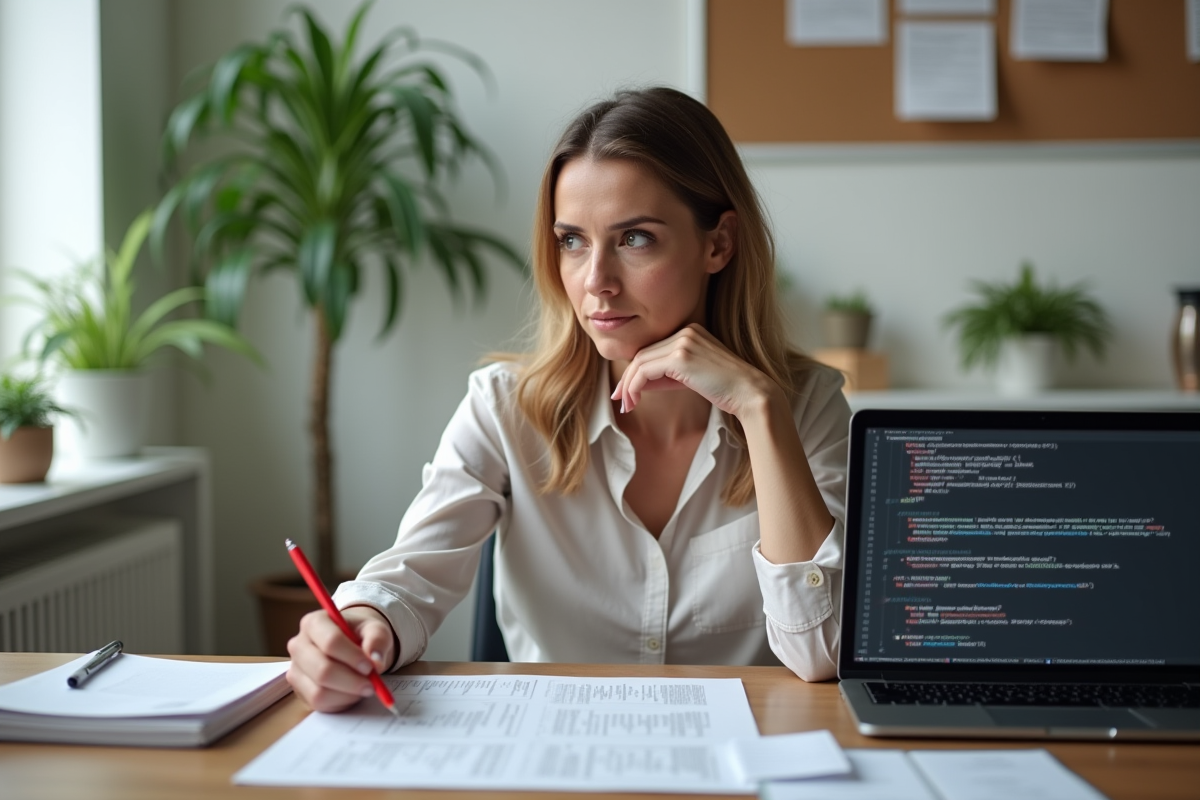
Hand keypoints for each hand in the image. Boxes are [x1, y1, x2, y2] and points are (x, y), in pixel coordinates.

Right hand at [286, 605, 396, 712]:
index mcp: (314, 623)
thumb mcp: (375, 629)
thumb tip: (375, 661)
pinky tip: (352, 693)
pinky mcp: (300, 690)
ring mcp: (296, 669)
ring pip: (319, 691)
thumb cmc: (360, 634)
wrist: (352, 644)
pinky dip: (340, 702)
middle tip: (371, 684)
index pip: (330, 642)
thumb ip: (377, 640)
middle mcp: (299, 645)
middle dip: (351, 681)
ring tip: (363, 687)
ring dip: (347, 694)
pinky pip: (318, 703)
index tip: (370, 666)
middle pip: (322, 670)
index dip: (352, 657)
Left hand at [610, 323, 776, 417]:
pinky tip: (633, 402)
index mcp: (690, 331)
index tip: (626, 392)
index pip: (652, 349)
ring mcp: (683, 341)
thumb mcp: (690, 377)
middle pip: (643, 354)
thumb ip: (666, 375)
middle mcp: (685, 331)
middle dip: (627, 379)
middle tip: (619, 400)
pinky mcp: (680, 356)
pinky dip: (634, 387)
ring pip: (640, 362)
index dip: (635, 371)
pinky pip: (645, 371)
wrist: (749, 393)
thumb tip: (637, 384)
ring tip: (626, 405)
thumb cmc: (724, 388)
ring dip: (628, 386)